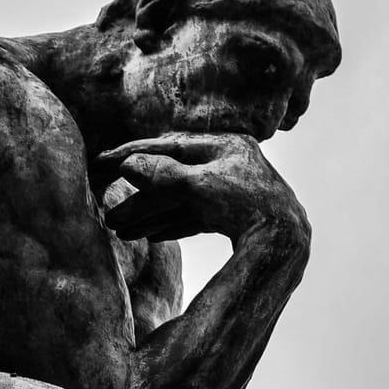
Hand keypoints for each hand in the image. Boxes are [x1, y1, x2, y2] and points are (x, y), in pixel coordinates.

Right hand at [95, 132, 308, 246]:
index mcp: (225, 145)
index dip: (133, 154)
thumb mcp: (200, 187)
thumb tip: (128, 165)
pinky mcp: (236, 216)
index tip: (102, 161)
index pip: (169, 146)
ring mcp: (232, 191)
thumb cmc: (248, 207)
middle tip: (107, 211)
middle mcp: (229, 164)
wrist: (286, 243)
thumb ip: (164, 175)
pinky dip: (172, 225)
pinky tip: (150, 236)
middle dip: (139, 198)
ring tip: (120, 230)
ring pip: (181, 200)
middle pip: (172, 177)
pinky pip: (195, 218)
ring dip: (150, 215)